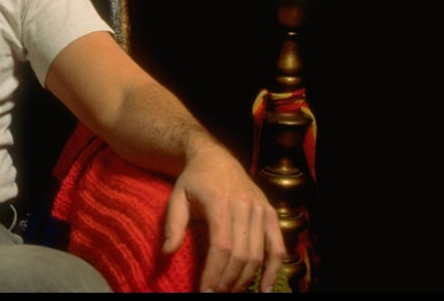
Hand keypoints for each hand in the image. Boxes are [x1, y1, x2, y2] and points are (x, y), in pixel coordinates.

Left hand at [162, 143, 284, 291]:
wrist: (215, 157)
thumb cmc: (194, 181)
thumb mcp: (177, 197)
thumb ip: (173, 225)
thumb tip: (167, 252)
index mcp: (220, 203)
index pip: (221, 247)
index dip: (215, 272)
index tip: (206, 291)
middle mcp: (245, 207)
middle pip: (241, 255)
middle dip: (228, 280)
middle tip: (216, 294)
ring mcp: (261, 210)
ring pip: (258, 254)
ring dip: (245, 279)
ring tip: (231, 292)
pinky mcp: (270, 214)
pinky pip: (277, 247)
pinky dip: (274, 269)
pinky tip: (265, 288)